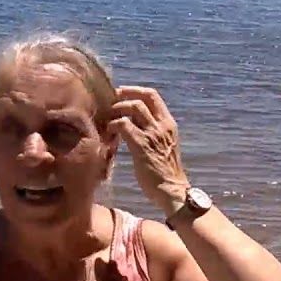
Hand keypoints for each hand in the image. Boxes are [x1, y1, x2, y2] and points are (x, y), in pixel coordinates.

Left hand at [108, 86, 189, 216]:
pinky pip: (124, 125)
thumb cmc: (166, 172)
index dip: (135, 90)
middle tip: (109, 101)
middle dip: (123, 95)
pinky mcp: (142, 145)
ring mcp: (153, 134)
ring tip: (108, 118)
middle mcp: (162, 125)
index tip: (121, 93)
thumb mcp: (164, 145)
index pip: (153, 95)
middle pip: (142, 97)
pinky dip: (113, 125)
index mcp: (168, 124)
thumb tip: (133, 124)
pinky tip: (109, 132)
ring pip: (133, 107)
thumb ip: (152, 133)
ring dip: (117, 109)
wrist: (172, 190)